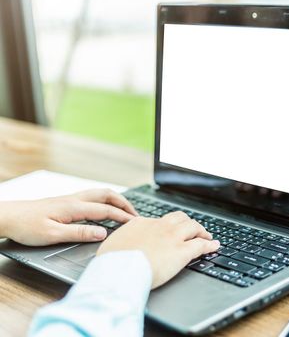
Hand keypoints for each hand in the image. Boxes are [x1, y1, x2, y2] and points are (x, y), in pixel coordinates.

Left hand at [0, 189, 136, 245]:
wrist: (7, 217)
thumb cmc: (26, 226)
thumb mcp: (53, 235)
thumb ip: (80, 233)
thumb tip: (103, 232)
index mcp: (74, 207)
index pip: (106, 210)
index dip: (123, 216)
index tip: (136, 223)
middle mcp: (74, 199)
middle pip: (107, 194)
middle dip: (124, 203)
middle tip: (135, 214)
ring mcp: (70, 199)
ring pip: (100, 193)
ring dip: (115, 200)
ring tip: (125, 210)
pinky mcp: (65, 202)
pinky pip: (92, 197)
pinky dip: (105, 201)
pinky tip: (104, 210)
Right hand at [97, 212, 219, 288]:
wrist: (120, 270)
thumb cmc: (111, 263)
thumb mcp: (110, 246)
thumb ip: (119, 242)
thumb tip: (119, 244)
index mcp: (140, 224)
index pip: (158, 221)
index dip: (166, 227)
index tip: (168, 232)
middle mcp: (159, 226)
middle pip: (179, 218)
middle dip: (187, 222)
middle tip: (192, 229)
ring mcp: (172, 237)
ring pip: (193, 226)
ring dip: (201, 230)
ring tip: (206, 235)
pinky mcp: (182, 251)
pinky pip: (201, 244)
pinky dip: (210, 244)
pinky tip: (214, 246)